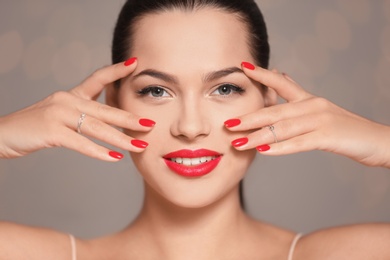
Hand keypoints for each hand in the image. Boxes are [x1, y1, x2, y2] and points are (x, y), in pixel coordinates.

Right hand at [0, 58, 154, 160]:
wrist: (2, 135)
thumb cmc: (34, 127)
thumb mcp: (59, 113)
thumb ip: (81, 112)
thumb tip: (105, 117)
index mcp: (70, 95)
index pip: (97, 79)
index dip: (116, 71)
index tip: (135, 63)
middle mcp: (66, 100)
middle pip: (104, 109)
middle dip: (129, 118)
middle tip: (150, 125)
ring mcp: (58, 114)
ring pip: (97, 128)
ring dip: (121, 138)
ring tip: (140, 145)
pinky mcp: (51, 131)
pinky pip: (80, 142)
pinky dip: (99, 151)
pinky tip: (114, 158)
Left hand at [225, 62, 389, 167]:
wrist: (377, 140)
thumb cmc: (344, 128)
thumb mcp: (320, 109)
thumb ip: (298, 97)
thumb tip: (282, 77)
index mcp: (309, 99)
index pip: (282, 83)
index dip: (262, 75)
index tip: (243, 68)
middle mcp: (312, 105)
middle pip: (275, 111)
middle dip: (249, 117)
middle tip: (228, 124)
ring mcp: (320, 120)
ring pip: (282, 128)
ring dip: (257, 137)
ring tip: (237, 144)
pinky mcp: (327, 136)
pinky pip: (298, 143)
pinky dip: (279, 147)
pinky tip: (263, 151)